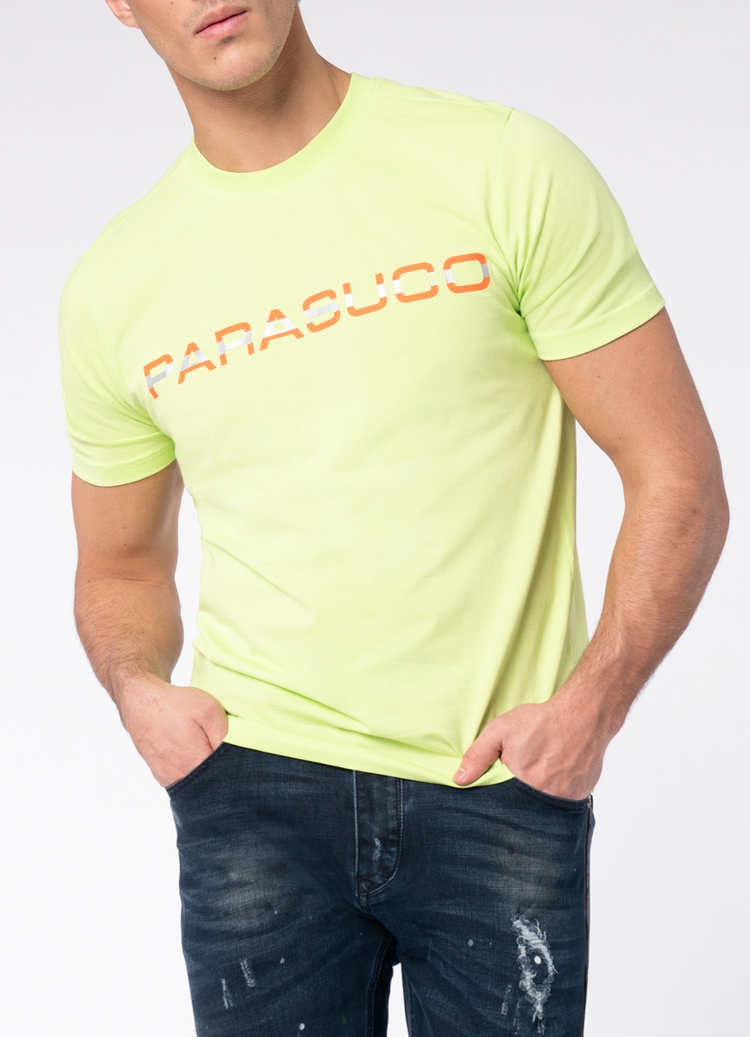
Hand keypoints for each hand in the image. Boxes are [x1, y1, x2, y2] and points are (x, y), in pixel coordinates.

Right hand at [116, 678, 228, 786]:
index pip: (224, 776)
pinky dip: (193, 775)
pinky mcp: (161, 776)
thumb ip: (224, 734)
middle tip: (226, 752)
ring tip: (207, 752)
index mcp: (194, 762)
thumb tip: (236, 752)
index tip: (240, 754)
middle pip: (210, 784)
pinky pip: (184, 782)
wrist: (142, 702)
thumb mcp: (208, 709)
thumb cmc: (175, 703)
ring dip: (207, 774)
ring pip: (197, 785)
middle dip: (222, 771)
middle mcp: (179, 776)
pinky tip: (196, 758)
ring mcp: (168, 778)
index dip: (235, 765)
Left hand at [453, 697, 607, 798]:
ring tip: (541, 772)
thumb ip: (478, 755)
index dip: (500, 798)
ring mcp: (567, 798)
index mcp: (524, 783)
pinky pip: (564, 803)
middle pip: (525, 809)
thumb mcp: (500, 730)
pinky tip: (556, 774)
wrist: (583, 714)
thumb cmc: (541, 721)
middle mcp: (547, 797)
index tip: (501, 787)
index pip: (503, 806)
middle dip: (519, 798)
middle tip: (525, 774)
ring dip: (539, 796)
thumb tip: (459, 780)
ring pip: (545, 808)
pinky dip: (557, 793)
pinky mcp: (581, 795)